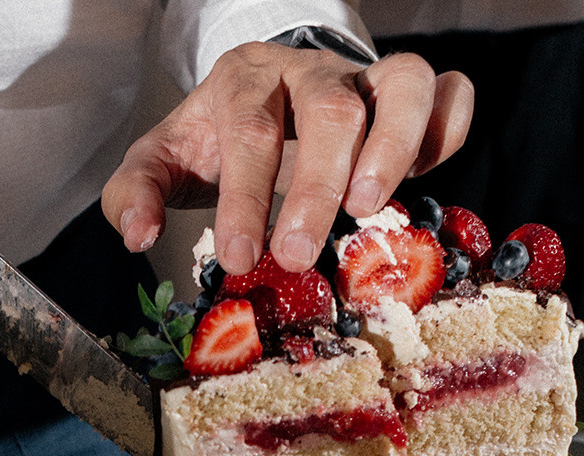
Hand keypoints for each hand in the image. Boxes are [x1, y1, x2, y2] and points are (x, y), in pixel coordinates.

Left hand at [103, 45, 471, 274]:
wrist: (260, 97)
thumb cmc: (215, 140)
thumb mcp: (163, 160)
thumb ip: (135, 193)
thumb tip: (136, 233)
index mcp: (245, 79)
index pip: (250, 129)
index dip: (246, 194)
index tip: (241, 256)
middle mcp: (311, 70)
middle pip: (330, 110)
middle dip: (316, 187)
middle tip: (298, 255)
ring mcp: (367, 78)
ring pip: (404, 84)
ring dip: (394, 147)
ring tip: (367, 208)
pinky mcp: (410, 96)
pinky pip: (448, 93)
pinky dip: (448, 129)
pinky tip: (424, 176)